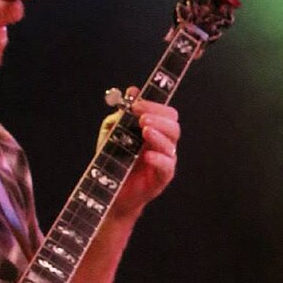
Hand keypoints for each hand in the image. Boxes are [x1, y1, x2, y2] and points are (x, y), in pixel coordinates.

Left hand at [103, 91, 181, 219]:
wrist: (110, 191)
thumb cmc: (113, 162)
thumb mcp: (111, 133)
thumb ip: (121, 115)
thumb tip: (132, 91)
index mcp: (154, 131)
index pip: (165, 113)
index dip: (153, 105)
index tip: (136, 104)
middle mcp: (162, 144)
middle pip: (173, 125)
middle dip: (158, 118)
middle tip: (142, 119)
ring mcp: (164, 160)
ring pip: (172, 143)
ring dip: (159, 134)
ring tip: (144, 131)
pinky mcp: (162, 178)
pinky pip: (168, 166)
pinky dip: (158, 159)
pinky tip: (147, 156)